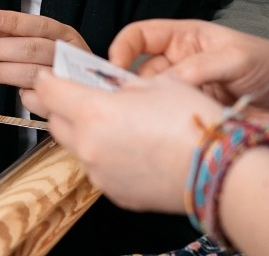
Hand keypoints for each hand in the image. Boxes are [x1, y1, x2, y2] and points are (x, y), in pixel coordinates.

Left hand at [0, 10, 88, 115]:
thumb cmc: (64, 63)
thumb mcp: (49, 42)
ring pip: (34, 75)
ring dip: (5, 72)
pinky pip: (38, 100)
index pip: (40, 25)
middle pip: (33, 49)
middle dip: (0, 49)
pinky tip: (19, 91)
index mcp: (67, 37)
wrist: (97, 92)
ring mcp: (71, 81)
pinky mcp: (68, 106)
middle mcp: (71, 56)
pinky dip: (25, 96)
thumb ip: (22, 34)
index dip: (14, 22)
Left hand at [33, 68, 219, 214]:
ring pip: (76, 147)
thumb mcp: (155, 84)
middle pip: (56, 122)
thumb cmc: (193, 122)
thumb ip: (121, 85)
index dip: (46, 79)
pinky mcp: (117, 194)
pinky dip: (104, 156)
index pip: (49, 91)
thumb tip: (109, 86)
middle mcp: (89, 146)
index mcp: (92, 112)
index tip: (46, 75)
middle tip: (64, 95)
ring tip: (105, 121)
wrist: (223, 172)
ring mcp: (101, 174)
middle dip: (58, 106)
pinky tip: (127, 147)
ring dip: (82, 132)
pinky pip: (99, 169)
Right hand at [110, 19, 268, 138]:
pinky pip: (170, 123)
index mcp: (186, 40)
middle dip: (128, 84)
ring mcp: (187, 96)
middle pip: (140, 72)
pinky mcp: (195, 121)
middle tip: (122, 101)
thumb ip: (198, 68)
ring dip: (146, 108)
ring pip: (152, 100)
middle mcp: (181, 66)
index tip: (114, 66)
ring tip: (141, 119)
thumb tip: (161, 85)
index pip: (141, 36)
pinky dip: (162, 128)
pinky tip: (159, 134)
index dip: (123, 47)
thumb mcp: (236, 57)